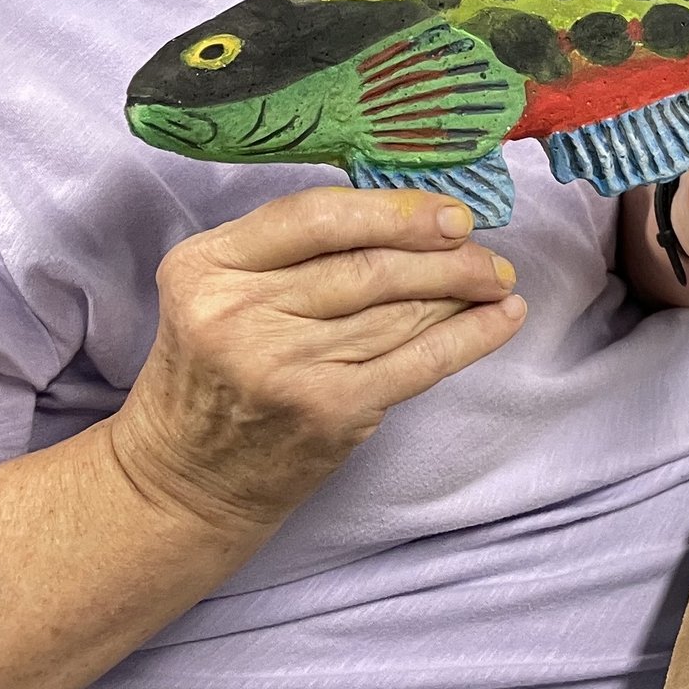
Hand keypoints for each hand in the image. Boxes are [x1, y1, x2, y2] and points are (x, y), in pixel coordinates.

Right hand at [108, 189, 524, 527]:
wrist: (183, 478)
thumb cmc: (214, 369)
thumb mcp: (220, 290)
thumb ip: (291, 249)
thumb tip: (413, 214)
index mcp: (207, 267)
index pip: (316, 216)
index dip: (394, 210)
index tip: (449, 213)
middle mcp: (239, 313)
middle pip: (368, 265)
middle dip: (444, 254)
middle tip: (486, 250)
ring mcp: (284, 365)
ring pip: (399, 311)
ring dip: (464, 290)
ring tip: (498, 278)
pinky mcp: (327, 410)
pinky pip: (419, 361)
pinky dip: (472, 336)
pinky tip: (505, 316)